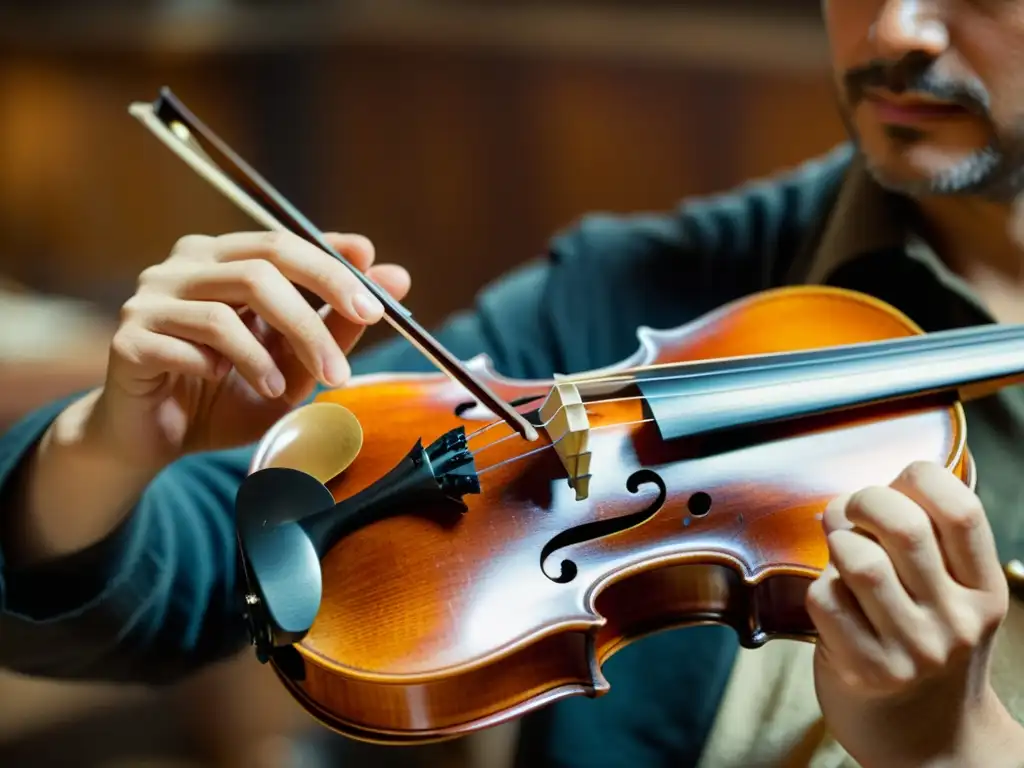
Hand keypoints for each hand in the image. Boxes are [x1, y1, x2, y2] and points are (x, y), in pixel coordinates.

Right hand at [96, 230, 409, 467]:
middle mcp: (187, 264)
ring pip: (229, 308)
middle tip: (342, 367)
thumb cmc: (227, 394)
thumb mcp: (294, 365)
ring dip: (270, 357)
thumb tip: (396, 278)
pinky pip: (187, 345)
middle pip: (265, 266)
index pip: (287, 243)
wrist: (154, 439)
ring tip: (285, 391)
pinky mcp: (129, 338)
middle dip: (315, 317)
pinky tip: (226, 385)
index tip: (378, 299)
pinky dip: (221, 368)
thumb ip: (339, 325)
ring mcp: (152, 296)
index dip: (334, 265)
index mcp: (227, 257)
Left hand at [806, 461, 1019, 767]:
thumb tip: (882, 483)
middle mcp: (955, 620)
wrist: (926, 742)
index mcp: (983, 591)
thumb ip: (931, 545)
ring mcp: (912, 649)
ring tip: (838, 549)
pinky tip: (832, 598)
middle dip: (864, 501)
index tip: (898, 480)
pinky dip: (818, 586)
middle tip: (852, 510)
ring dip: (836, 541)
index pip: (961, 511)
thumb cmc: (925, 648)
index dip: (920, 477)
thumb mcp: (952, 598)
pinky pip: (825, 598)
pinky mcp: (866, 669)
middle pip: (903, 527)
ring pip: (859, 560)